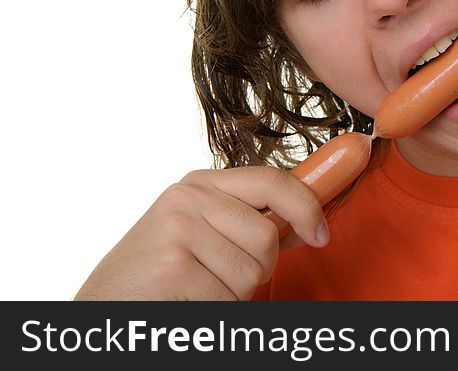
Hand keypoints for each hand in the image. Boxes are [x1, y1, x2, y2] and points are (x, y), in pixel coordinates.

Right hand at [74, 166, 327, 299]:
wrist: (104, 308)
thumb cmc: (158, 276)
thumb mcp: (203, 233)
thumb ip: (248, 221)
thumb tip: (308, 220)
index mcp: (201, 184)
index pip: (273, 180)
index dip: (307, 206)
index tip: (320, 234)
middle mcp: (188, 197)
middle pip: (268, 235)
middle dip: (256, 267)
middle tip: (218, 277)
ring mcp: (178, 228)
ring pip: (252, 269)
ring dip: (234, 293)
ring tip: (198, 288)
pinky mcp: (172, 264)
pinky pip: (228, 297)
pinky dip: (215, 311)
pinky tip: (185, 302)